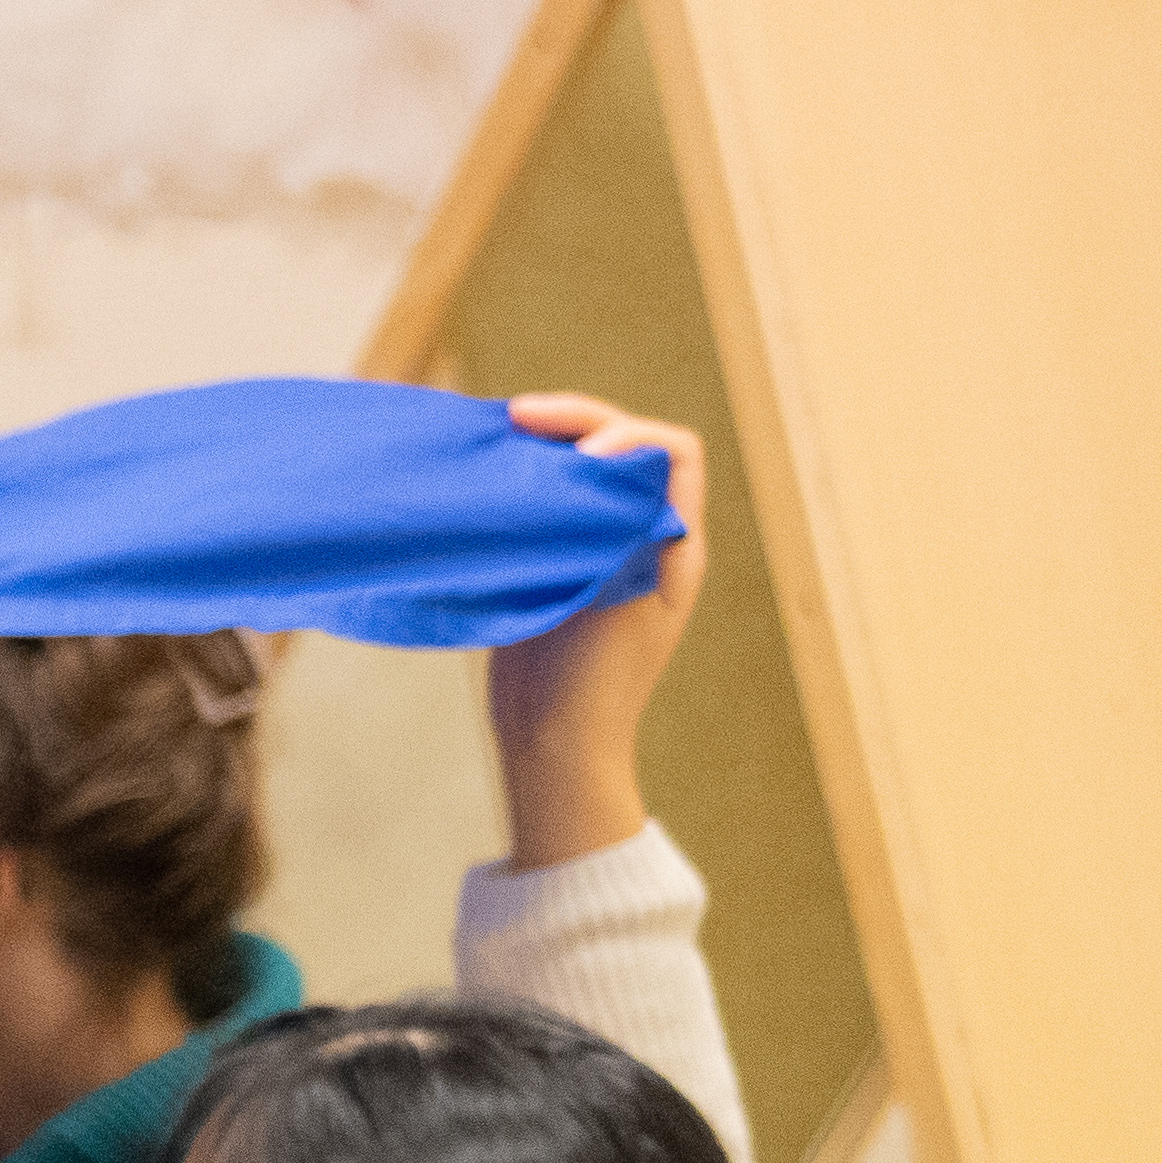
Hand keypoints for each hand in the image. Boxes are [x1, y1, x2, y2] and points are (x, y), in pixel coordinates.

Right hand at [483, 393, 700, 870]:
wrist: (555, 746)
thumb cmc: (593, 686)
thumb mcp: (614, 600)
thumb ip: (618, 531)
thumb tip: (603, 464)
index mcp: (675, 544)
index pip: (674, 453)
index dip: (629, 434)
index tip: (581, 451)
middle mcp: (644, 539)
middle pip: (622, 450)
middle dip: (576, 423)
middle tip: (517, 416)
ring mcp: (597, 553)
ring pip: (578, 472)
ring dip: (542, 449)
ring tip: (497, 439)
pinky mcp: (554, 569)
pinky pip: (545, 506)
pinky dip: (520, 485)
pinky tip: (486, 483)